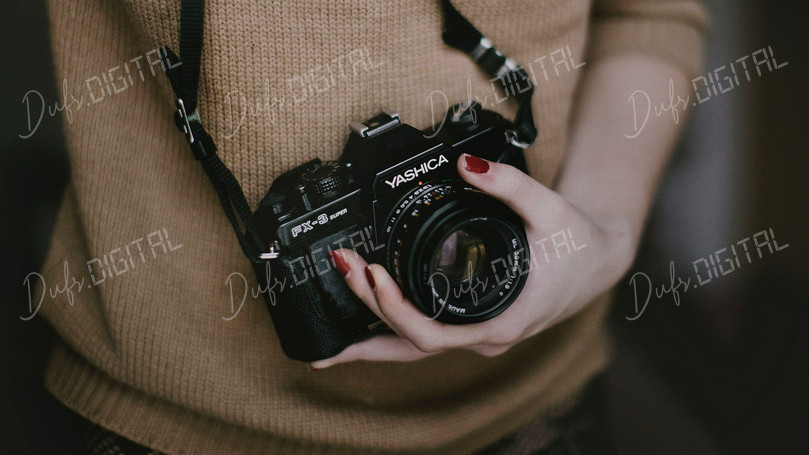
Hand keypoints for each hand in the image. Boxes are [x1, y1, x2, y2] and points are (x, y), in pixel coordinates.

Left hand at [310, 154, 634, 368]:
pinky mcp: (472, 326)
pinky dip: (392, 332)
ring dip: (373, 337)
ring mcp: (477, 336)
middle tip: (342, 269)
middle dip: (368, 316)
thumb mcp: (551, 209)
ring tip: (327, 342)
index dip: (395, 310)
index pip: (433, 334)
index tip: (372, 275)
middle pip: (412, 346)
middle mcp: (485, 338)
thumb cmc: (577, 244)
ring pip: (415, 350)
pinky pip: (425, 338)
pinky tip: (367, 323)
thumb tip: (467, 165)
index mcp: (502, 321)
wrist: (597, 260)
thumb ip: (510, 185)